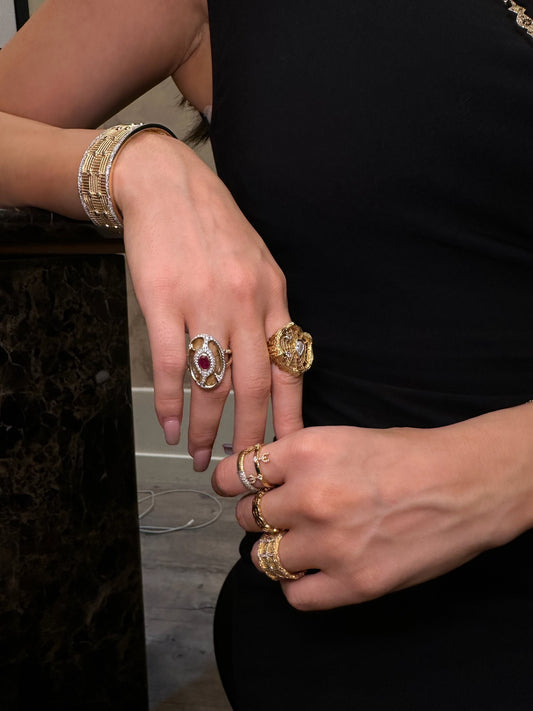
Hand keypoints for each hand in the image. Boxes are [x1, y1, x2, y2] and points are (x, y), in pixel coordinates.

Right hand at [114, 131, 303, 468]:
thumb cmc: (214, 229)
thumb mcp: (258, 264)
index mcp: (273, 296)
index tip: (287, 448)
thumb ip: (268, 311)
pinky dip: (170, 403)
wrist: (168, 187)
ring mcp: (204, 303)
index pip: (290, 367)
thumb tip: (275, 362)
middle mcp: (245, 303)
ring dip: (206, 427)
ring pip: (211, 383)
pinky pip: (171, 366)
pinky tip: (170, 425)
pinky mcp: (164, 301)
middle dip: (248, 435)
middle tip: (241, 467)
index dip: (290, 414)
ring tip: (200, 454)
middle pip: (254, 386)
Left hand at [212, 405, 532, 609]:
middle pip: (248, 517)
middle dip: (262, 516)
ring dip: (279, 550)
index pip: (236, 475)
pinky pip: (294, 595)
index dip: (233, 484)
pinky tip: (317, 570)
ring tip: (305, 542)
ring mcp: (329, 543)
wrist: (462, 485)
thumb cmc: (408, 456)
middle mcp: (310, 497)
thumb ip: (296, 458)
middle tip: (286, 515)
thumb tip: (258, 477)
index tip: (237, 489)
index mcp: (306, 452)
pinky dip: (299, 585)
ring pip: (265, 557)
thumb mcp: (342, 438)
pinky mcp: (351, 583)